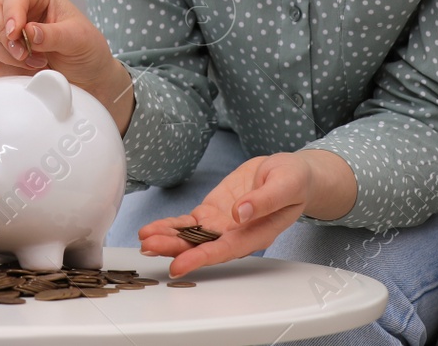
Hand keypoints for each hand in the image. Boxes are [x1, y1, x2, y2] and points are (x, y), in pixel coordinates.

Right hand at [0, 0, 116, 93]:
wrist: (88, 79)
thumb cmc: (87, 49)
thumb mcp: (78, 39)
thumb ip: (53, 34)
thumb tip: (28, 32)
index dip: (12, 12)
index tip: (17, 33)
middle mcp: (17, 9)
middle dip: (2, 35)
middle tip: (24, 53)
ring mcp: (6, 34)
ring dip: (7, 55)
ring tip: (37, 64)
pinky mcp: (2, 57)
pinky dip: (10, 70)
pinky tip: (32, 73)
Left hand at [136, 152, 318, 278]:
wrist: (290, 173)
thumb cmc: (294, 181)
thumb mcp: (286, 184)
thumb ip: (264, 200)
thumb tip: (239, 212)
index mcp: (256, 234)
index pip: (225, 249)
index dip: (201, 258)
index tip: (179, 264)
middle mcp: (235, 235)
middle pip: (201, 246)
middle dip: (174, 248)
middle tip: (149, 247)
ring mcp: (222, 225)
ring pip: (190, 236)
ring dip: (167, 238)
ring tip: (144, 239)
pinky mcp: (213, 212)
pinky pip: (188, 222)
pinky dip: (170, 225)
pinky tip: (153, 229)